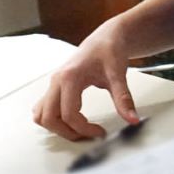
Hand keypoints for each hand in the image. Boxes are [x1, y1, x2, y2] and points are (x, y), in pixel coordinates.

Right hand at [32, 23, 139, 140]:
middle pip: (48, 118)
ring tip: (79, 129)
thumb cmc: (110, 51)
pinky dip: (52, 119)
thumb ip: (123, 98)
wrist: (106, 38)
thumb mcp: (118, 75)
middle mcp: (56, 81)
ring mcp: (53, 84)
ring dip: (56, 127)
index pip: (69, 114)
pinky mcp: (55, 86)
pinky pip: (43, 108)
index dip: (84, 129)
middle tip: (88, 134)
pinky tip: (70, 120)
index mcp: (69, 78)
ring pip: (41, 114)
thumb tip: (132, 119)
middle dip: (67, 132)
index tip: (100, 132)